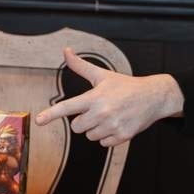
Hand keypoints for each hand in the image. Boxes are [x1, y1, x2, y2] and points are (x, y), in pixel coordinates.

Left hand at [34, 48, 183, 147]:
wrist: (155, 96)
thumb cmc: (125, 86)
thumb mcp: (102, 75)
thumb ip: (80, 66)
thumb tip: (66, 51)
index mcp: (94, 97)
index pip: (68, 107)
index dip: (51, 114)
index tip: (39, 120)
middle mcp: (102, 112)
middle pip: (76, 127)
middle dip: (83, 120)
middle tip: (97, 111)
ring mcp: (113, 125)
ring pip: (89, 136)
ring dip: (96, 129)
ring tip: (109, 116)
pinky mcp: (123, 136)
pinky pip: (103, 143)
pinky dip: (108, 137)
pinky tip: (117, 124)